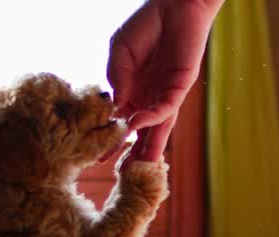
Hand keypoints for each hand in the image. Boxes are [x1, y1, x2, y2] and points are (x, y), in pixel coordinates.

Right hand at [108, 0, 222, 160]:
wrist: (173, 6)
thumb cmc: (145, 26)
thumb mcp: (120, 52)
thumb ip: (117, 78)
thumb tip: (114, 108)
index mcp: (135, 92)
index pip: (123, 123)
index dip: (113, 141)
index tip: (97, 159)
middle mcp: (151, 98)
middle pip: (144, 134)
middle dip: (135, 155)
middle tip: (123, 178)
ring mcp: (167, 94)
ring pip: (160, 129)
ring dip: (150, 148)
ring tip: (138, 169)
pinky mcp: (181, 86)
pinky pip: (166, 108)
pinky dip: (152, 117)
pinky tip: (137, 123)